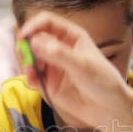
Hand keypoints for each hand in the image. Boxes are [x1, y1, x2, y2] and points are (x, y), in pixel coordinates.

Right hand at [18, 12, 132, 128]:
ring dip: (26, 63)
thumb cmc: (103, 82)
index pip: (47, 22)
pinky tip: (34, 83)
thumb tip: (35, 42)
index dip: (33, 25)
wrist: (109, 108)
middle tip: (26, 58)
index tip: (23, 36)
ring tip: (31, 74)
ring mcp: (53, 65)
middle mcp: (59, 47)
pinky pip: (32, 76)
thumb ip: (59, 54)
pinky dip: (29, 77)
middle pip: (34, 39)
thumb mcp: (83, 66)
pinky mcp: (49, 82)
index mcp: (71, 36)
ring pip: (31, 57)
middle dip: (26, 47)